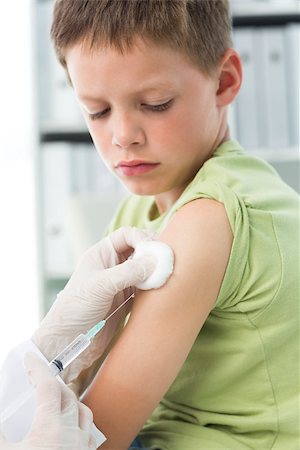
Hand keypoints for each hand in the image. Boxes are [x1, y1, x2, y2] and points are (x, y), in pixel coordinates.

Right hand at [0, 353, 96, 449]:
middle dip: (53, 383)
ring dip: (71, 402)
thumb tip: (1, 417)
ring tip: (57, 401)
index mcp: (50, 428)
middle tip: (40, 380)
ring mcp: (82, 447)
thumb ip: (0, 431)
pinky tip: (71, 428)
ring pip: (84, 412)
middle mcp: (71, 434)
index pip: (48, 386)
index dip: (38, 369)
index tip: (31, 359)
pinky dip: (80, 423)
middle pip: (68, 395)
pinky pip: (90, 434)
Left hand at [32, 227, 155, 383]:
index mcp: (101, 254)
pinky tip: (162, 290)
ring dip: (156, 271)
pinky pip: (146, 288)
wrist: (68, 342)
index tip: (154, 249)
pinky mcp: (127, 301)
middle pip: (139, 250)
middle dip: (153, 253)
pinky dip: (155, 288)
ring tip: (167, 275)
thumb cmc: (74, 309)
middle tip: (167, 260)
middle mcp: (112, 265)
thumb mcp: (100, 286)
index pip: (126, 235)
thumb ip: (128, 272)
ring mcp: (121, 283)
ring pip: (145, 270)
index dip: (142, 237)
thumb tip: (155, 262)